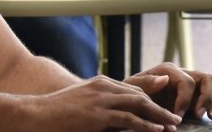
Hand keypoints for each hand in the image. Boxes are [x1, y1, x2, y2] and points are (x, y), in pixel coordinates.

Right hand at [31, 76, 182, 131]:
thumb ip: (98, 106)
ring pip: (138, 104)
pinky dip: (146, 124)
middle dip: (160, 105)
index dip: (151, 99)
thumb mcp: (80, 104)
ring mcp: (100, 100)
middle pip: (139, 94)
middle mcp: (102, 87)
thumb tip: (112, 118)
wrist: (35, 115)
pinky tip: (157, 130)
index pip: (132, 89)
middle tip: (175, 117)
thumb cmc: (55, 113)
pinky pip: (128, 119)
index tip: (164, 108)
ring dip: (158, 115)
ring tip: (173, 125)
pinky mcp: (97, 115)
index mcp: (99, 83)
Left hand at [125, 63, 211, 120]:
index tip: (178, 116)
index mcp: (168, 71)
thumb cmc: (131, 93)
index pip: (186, 82)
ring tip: (210, 117)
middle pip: (206, 78)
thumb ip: (146, 83)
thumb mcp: (132, 88)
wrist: (132, 100)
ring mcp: (191, 84)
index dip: (185, 100)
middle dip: (208, 98)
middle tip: (202, 116)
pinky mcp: (195, 95)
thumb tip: (165, 79)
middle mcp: (182, 75)